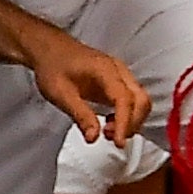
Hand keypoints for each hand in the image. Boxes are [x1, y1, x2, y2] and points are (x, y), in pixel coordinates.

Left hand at [29, 32, 151, 142]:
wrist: (51, 51)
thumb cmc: (55, 67)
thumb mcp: (60, 94)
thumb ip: (80, 115)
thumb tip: (94, 136)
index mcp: (105, 71)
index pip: (124, 99)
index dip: (124, 122)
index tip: (119, 142)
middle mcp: (119, 72)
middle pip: (141, 100)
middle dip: (132, 123)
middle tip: (112, 139)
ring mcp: (121, 77)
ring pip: (141, 101)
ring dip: (131, 121)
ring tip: (108, 132)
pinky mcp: (119, 83)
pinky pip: (133, 101)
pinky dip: (128, 116)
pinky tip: (110, 123)